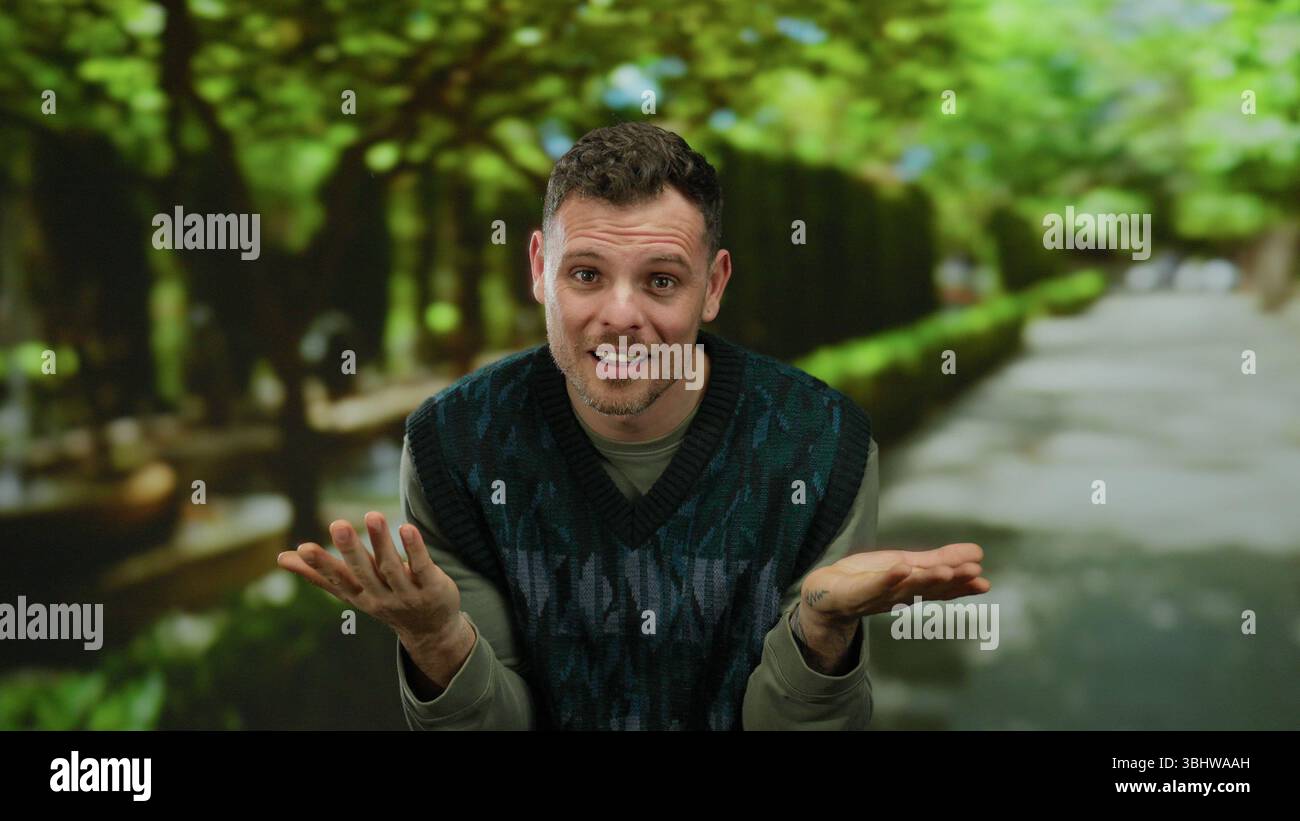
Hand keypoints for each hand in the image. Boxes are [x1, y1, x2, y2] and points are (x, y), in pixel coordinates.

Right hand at [275, 511, 465, 653]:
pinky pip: (422, 566)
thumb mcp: (350, 591)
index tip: (302, 549)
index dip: (319, 567)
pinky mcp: (432, 587)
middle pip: (363, 572)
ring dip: (381, 541)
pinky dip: (414, 548)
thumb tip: (280, 558)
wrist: (431, 631)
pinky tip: (407, 528)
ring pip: (392, 567)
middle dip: (350, 550)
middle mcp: (380, 597)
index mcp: (357, 595)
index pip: (336, 580)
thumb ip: (320, 574)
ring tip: (372, 515)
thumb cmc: (383, 600)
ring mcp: (407, 594)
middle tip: (338, 525)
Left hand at [800, 542, 989, 630]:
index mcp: (912, 590)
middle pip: (927, 589)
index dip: (962, 586)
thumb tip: (977, 552)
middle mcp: (898, 597)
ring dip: (925, 580)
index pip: (940, 588)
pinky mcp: (853, 594)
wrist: (825, 593)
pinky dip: (887, 579)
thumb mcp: (907, 563)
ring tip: (946, 570)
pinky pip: (871, 586)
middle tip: (974, 575)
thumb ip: (939, 560)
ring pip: (904, 589)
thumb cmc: (867, 577)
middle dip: (951, 582)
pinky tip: (901, 569)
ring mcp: (875, 597)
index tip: (984, 583)